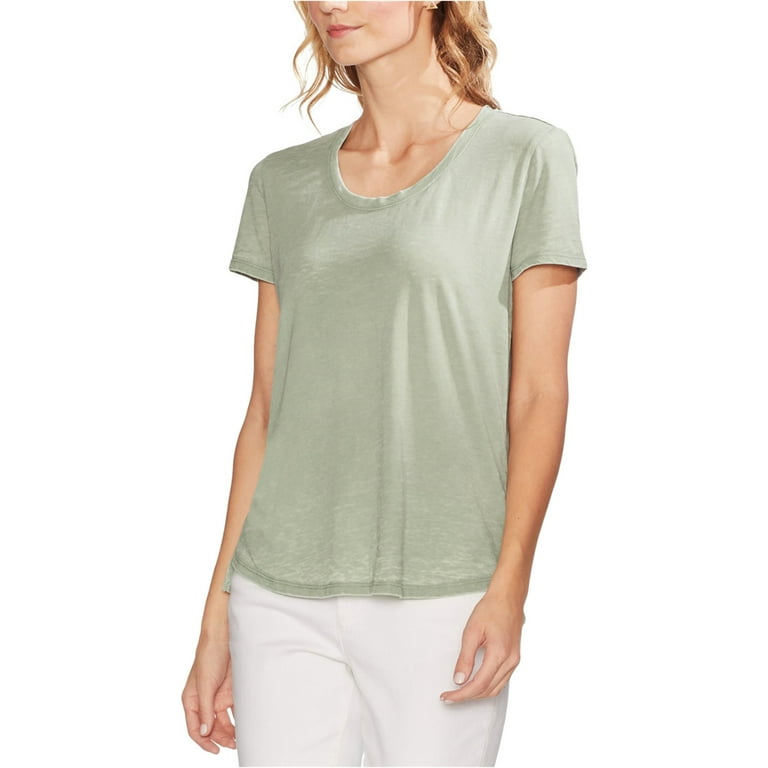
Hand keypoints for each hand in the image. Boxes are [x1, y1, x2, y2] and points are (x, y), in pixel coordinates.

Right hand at [181, 638, 236, 753]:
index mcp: (192, 700)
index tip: (215, 750)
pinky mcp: (230, 690)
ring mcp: (217, 696)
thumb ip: (205, 709)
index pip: (194, 728)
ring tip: (240, 738)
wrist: (225, 636)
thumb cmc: (209, 655)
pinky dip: (238, 718)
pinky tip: (246, 723)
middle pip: (210, 727)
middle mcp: (204, 700)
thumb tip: (204, 733)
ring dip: (230, 731)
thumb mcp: (205, 685)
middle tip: (233, 745)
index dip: (203, 742)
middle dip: (220, 738)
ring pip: (222, 721)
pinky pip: (233, 709)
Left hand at [439, 591, 523, 702]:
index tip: (447, 697)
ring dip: (477, 694)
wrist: (508, 597)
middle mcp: (510, 661)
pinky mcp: (514, 659)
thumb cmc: (490, 609)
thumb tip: (459, 680)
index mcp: (499, 654)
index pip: (479, 684)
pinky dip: (487, 686)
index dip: (461, 695)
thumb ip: (465, 658)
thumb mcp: (472, 631)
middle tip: (448, 696)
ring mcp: (514, 661)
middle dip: (467, 697)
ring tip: (459, 692)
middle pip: (487, 690)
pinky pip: (501, 681)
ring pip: (496, 689)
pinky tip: (475, 684)